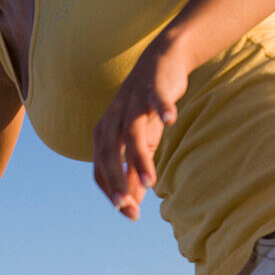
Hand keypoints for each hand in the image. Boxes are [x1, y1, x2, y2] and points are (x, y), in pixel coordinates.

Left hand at [92, 40, 189, 219]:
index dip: (113, 192)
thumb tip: (132, 203)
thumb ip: (134, 171)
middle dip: (117, 182)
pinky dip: (163, 108)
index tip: (129, 213)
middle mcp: (112, 120)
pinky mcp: (152, 88)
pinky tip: (173, 120)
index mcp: (104, 135)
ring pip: (132, 134)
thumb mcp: (140, 142)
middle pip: (109, 155)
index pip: (101, 169)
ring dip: (140, 159)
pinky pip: (156, 100)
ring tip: (151, 182)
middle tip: (126, 206)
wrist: (161, 61)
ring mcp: (131, 103)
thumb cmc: (146, 109)